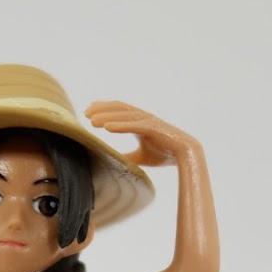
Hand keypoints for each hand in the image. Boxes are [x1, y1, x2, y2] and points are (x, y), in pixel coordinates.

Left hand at [84, 101, 199, 166]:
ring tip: (92, 120)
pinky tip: (107, 127)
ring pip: (124, 116)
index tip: (88, 111)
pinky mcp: (155, 128)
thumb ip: (127, 156)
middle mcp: (143, 118)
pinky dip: (120, 125)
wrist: (186, 156)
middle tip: (85, 113)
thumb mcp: (140, 157)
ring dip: (107, 116)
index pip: (118, 111)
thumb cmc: (164, 154)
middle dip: (101, 109)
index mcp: (140, 122)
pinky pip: (134, 125)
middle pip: (119, 109)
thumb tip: (113, 162)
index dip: (103, 109)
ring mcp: (150, 121)